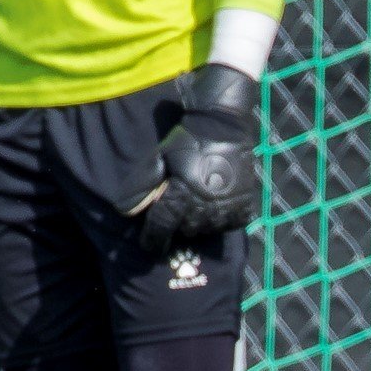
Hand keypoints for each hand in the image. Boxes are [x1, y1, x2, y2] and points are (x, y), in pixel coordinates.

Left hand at [124, 64, 262, 254]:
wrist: (223, 125)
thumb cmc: (186, 140)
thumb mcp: (158, 158)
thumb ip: (142, 185)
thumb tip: (126, 211)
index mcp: (182, 193)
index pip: (163, 225)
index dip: (154, 238)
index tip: (150, 244)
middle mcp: (205, 204)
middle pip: (186, 230)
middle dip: (178, 225)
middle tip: (178, 212)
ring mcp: (228, 205)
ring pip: (209, 229)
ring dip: (200, 223)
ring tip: (197, 208)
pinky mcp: (245, 202)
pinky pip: (231, 224)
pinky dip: (222, 220)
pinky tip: (216, 208)